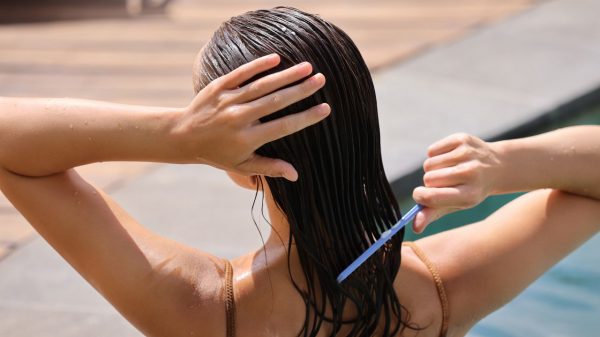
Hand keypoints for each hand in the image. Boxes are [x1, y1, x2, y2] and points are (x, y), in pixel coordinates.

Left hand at [171, 54, 329, 180]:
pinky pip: (241, 73)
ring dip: (286, 75)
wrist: (182, 136)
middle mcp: (239, 118)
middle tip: (321, 80)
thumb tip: (295, 174)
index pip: (283, 127)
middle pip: (276, 102)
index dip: (305, 118)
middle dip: (300, 90)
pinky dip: (258, 65)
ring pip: (262, 85)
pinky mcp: (218, 86)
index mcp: (247, 139)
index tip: (325, 109)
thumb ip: (269, 168)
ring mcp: (228, 100)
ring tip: (307, 67)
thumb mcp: (241, 166)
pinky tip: (277, 58)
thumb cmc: (217, 154)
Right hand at [412, 133, 501, 232]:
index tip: (420, 195)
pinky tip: (449, 159)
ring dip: (432, 169)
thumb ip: (433, 215)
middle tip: (444, 183)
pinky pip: (432, 151)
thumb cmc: (470, 190)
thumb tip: (414, 227)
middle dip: (430, 182)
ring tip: (447, 171)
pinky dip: (435, 156)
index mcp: (470, 195)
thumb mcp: (456, 204)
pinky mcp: (462, 140)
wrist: (497, 166)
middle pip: (428, 179)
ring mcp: (467, 154)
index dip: (420, 196)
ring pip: (428, 164)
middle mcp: (470, 173)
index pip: (432, 197)